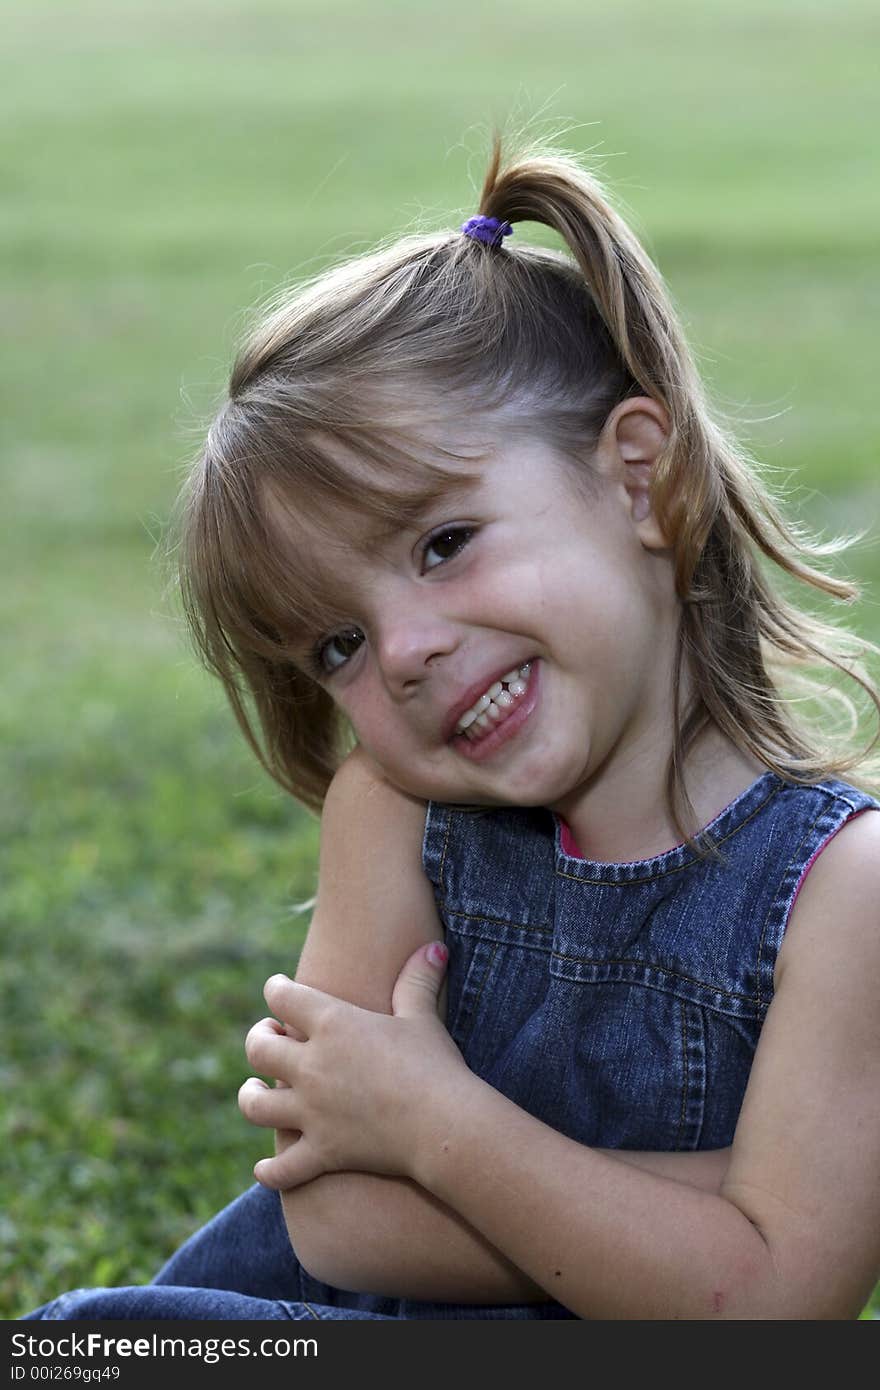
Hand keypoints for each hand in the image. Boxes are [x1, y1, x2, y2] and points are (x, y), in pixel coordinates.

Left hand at [239, 941, 466, 1188]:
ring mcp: (312, 1112)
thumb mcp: (424, 1017)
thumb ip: (419, 981)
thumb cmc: (435, 1065)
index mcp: (333, 1024)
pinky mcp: (322, 1152)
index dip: (276, 989)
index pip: (282, 996)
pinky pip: (280, 1169)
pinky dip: (269, 1171)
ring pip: (254, 1105)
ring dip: (250, 1096)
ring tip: (256, 1092)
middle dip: (258, 1038)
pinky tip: (266, 1167)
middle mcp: (312, 1066)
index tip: (278, 989)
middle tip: (269, 1037)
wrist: (444, 1125)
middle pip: (258, 1048)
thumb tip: (435, 948)